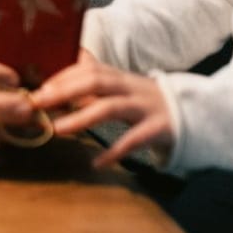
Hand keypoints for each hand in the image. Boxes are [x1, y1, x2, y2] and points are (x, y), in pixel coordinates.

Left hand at [30, 52, 175, 168]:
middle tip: (39, 104)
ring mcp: (146, 107)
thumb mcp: (122, 90)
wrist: (194, 114)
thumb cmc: (146, 104)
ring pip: (111, 107)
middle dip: (65, 91)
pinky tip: (96, 164)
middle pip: (96, 81)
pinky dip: (114, 152)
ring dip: (82, 117)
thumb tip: (55, 85)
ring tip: (58, 130)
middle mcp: (131, 88)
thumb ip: (93, 86)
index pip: (88, 69)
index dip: (62, 77)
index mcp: (120, 77)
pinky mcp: (159, 129)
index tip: (39, 90)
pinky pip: (134, 140)